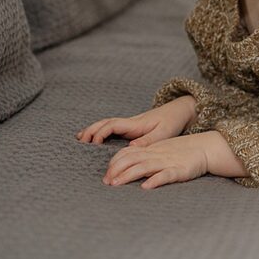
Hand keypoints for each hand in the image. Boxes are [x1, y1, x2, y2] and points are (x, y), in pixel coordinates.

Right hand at [76, 96, 195, 146]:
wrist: (179, 111)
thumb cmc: (172, 122)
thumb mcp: (163, 133)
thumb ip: (147, 140)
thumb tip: (130, 147)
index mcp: (135, 124)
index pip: (113, 125)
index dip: (101, 132)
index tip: (93, 143)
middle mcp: (129, 122)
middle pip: (105, 122)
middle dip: (91, 130)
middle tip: (79, 140)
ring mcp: (129, 124)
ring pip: (106, 124)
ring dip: (93, 129)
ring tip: (79, 138)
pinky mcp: (131, 128)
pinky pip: (112, 128)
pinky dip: (100, 131)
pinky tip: (93, 138)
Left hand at [103, 134, 209, 188]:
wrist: (206, 147)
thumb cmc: (183, 151)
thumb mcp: (161, 150)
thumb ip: (146, 156)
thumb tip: (129, 165)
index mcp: (152, 149)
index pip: (127, 153)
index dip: (114, 163)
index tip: (107, 174)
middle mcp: (156, 155)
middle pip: (131, 159)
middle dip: (116, 170)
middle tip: (107, 182)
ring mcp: (168, 162)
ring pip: (144, 167)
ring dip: (128, 175)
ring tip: (116, 184)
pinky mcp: (179, 170)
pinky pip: (166, 175)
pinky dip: (155, 180)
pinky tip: (145, 187)